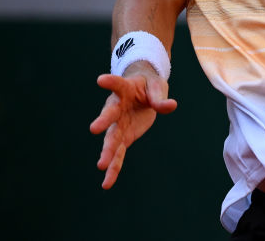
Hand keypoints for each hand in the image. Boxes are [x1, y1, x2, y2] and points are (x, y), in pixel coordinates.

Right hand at [89, 62, 176, 188]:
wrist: (143, 91)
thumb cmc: (149, 85)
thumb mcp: (158, 86)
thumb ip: (160, 98)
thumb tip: (170, 106)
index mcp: (125, 90)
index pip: (118, 85)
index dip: (110, 82)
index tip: (101, 80)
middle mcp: (117, 109)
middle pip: (110, 115)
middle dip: (103, 122)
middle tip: (94, 129)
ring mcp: (118, 125)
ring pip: (112, 139)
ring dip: (108, 152)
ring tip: (101, 166)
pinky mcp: (123, 137)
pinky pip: (118, 154)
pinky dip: (114, 168)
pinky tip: (107, 183)